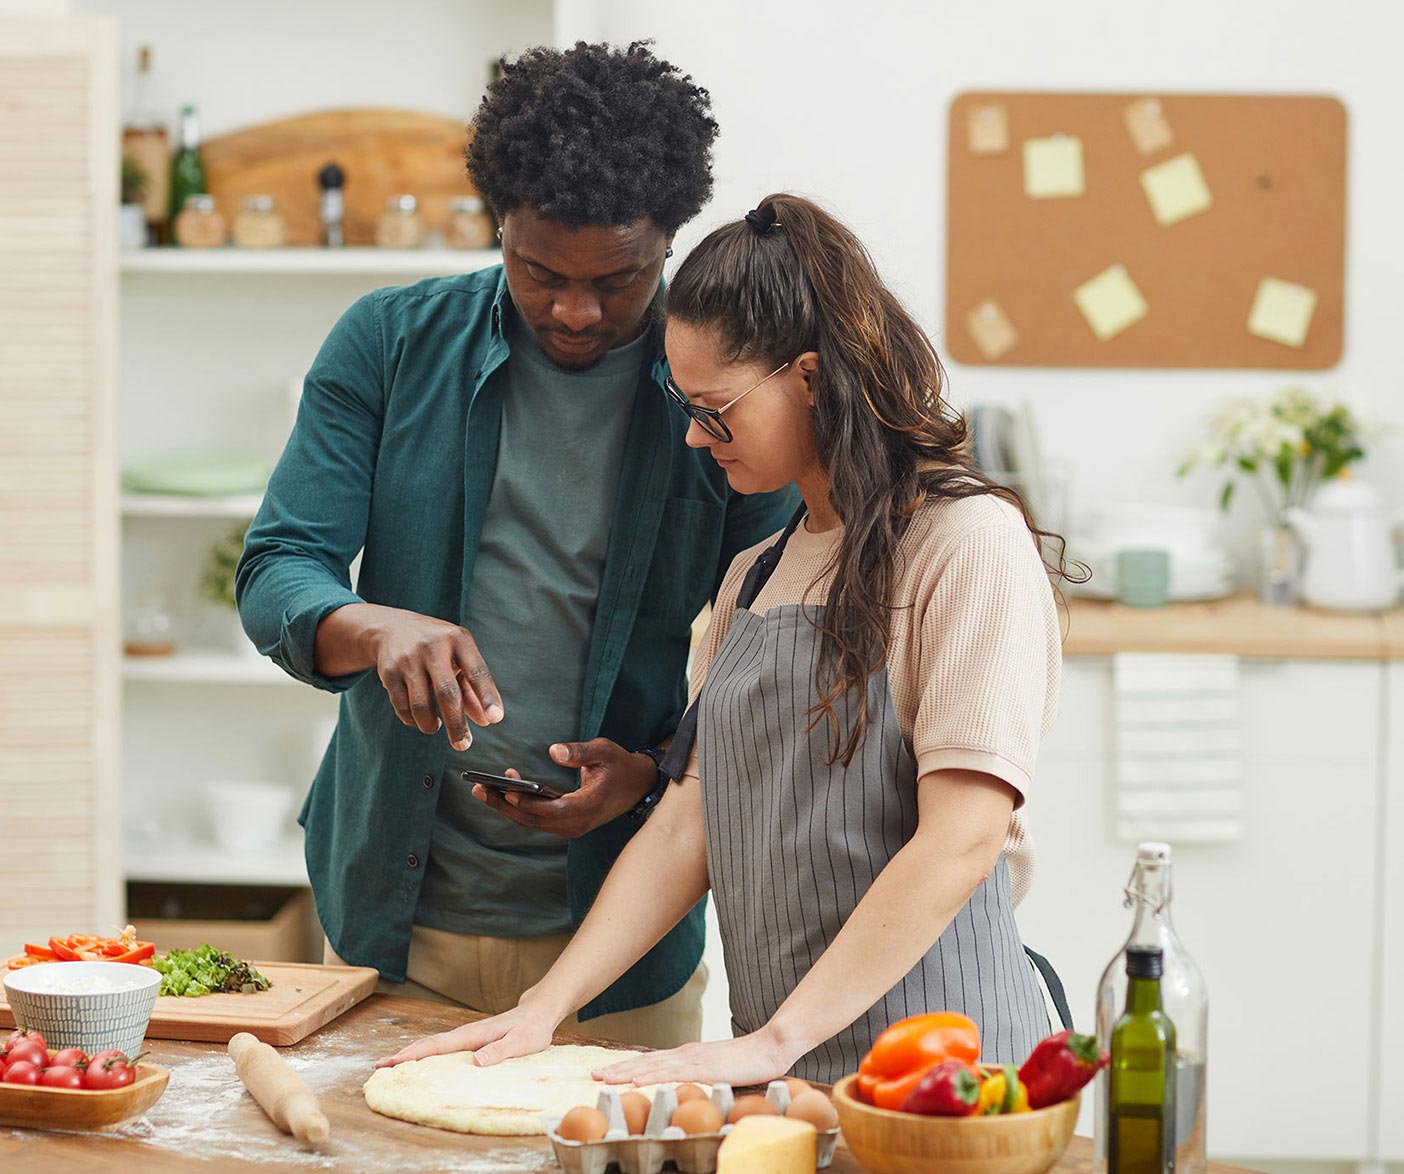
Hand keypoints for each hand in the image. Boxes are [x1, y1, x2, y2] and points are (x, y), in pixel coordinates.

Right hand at [353, 606, 502, 749]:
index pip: (477, 671)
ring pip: (421, 705)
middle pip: (447, 693)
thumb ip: (472, 689)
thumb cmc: (438, 648)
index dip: (487, 696)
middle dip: (456, 724)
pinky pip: (402, 707)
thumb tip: (486, 720)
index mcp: (458, 639)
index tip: (495, 719)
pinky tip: (420, 719)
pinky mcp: (389, 672)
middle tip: (464, 745)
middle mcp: (433, 647)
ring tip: (436, 726)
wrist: (392, 629)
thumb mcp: (459, 658)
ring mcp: (408, 659)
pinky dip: (413, 721)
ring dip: (431, 725)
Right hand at [374, 1003, 556, 1068]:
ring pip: (434, 1046)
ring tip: (392, 1065)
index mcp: (473, 1035)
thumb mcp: (521, 1043)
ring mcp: (468, 1036)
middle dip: (403, 1055)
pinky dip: (427, 1054)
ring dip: (413, 1055)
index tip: (390, 1062)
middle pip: (429, 1044)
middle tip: (378, 1067)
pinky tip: (422, 1063)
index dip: (413, 1055)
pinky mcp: (472, 1040)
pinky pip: (444, 1048)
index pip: (437, 1046)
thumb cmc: (532, 1029)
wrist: (539, 1012)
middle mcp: (466, 1034)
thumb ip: (500, 1051)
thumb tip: (476, 1062)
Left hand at [472, 739, 656, 838]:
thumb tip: (554, 751)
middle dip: (505, 805)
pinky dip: (520, 807)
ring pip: (533, 821)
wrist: (638, 786)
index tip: (507, 789)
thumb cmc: (620, 765)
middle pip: (534, 819)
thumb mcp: (604, 751)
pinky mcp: (567, 823)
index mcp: (587, 806)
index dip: (528, 801)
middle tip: (478, 789)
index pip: (552, 809)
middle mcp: (577, 823)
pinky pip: (538, 819)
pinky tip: (505, 791)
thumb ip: (579, 752)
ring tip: (482, 790)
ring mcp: (571, 826)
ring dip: (508, 807)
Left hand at [591, 1028, 798, 1087]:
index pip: (651, 1060)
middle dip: (619, 1068)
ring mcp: (694, 1059)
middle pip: (645, 1061)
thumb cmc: (747, 1061)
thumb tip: (686, 1086)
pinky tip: (638, 1079)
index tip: (607, 1072)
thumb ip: (700, 1075)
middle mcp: (686, 1053)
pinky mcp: (704, 1067)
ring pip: (653, 1065)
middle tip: (594, 1075)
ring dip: (627, 1072)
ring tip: (606, 1078)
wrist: (769, 1047)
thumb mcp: (717, 1069)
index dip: (628, 1066)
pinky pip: (673, 1073)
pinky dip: (653, 1075)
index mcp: (688, 1055)